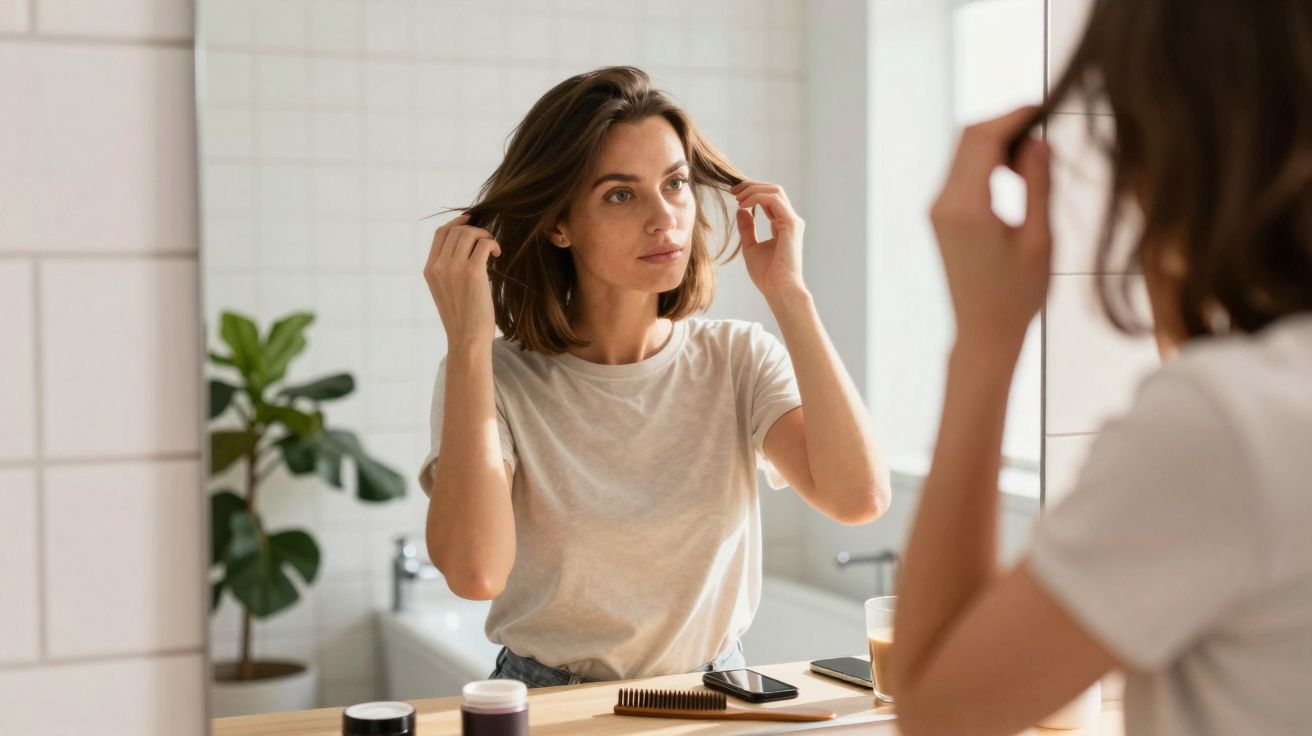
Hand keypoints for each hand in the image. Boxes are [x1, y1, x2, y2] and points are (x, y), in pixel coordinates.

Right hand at [423, 214, 501, 348]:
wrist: (467, 339)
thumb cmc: (462, 319)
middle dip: (475, 230)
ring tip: (493, 249)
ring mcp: (454, 268)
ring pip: (470, 233)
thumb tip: (469, 250)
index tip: (471, 219)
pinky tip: (498, 254)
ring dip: (485, 236)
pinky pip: (484, 244)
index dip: (457, 222)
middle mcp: (438, 266)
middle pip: (457, 230)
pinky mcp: (472, 272)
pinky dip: (493, 244)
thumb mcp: (446, 292)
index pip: (440, 234)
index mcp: (429, 270)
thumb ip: (449, 270)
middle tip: (488, 241)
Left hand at [732, 180, 806, 298]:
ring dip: (753, 189)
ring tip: (737, 196)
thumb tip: (741, 210)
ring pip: (775, 190)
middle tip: (733, 190)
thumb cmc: (767, 274)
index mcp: (782, 225)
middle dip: (752, 186)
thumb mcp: (750, 246)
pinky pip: (774, 199)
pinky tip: (744, 204)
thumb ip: (747, 228)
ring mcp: (792, 221)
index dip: (752, 192)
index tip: (734, 194)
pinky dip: (757, 197)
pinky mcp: (791, 223)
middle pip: (773, 190)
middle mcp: (790, 220)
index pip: (770, 199)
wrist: (778, 289)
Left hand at [930, 106, 1051, 352]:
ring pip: (962, 152)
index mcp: (967, 209)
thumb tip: (1037, 140)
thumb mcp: (1040, 240)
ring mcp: (937, 210)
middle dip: (1004, 124)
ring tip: (1035, 154)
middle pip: (967, 138)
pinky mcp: (940, 216)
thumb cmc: (1018, 295)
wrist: (983, 332)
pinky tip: (1016, 171)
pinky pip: (960, 173)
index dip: (1013, 116)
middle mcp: (943, 204)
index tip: (1042, 106)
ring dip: (996, 142)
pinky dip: (986, 161)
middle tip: (1043, 126)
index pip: (982, 140)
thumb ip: (1039, 186)